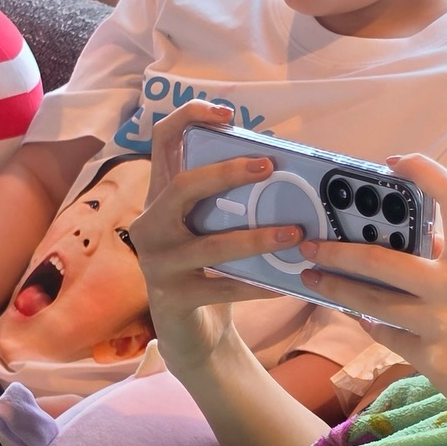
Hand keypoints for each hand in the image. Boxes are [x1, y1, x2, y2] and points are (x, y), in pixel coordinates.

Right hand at [128, 101, 299, 377]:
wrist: (191, 332)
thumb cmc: (209, 269)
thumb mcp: (212, 228)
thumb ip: (229, 201)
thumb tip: (282, 169)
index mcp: (160, 198)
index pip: (161, 141)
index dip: (188, 117)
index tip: (226, 113)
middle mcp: (150, 224)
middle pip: (183, 186)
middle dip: (228, 172)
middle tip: (269, 166)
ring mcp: (158, 262)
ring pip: (211, 243)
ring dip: (258, 238)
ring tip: (295, 233)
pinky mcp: (173, 297)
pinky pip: (224, 287)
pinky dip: (260, 284)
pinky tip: (289, 283)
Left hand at [299, 154, 446, 441]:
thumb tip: (412, 244)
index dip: (421, 170)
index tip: (392, 162)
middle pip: (381, 259)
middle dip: (336, 251)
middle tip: (309, 245)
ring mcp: (441, 324)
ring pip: (371, 301)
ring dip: (337, 289)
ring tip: (313, 280)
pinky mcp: (430, 359)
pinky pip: (387, 335)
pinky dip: (372, 325)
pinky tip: (365, 320)